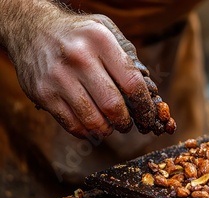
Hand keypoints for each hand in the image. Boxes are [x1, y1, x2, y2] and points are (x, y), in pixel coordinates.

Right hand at [4, 6, 166, 137]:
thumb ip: (127, 57)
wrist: (30, 28)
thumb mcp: (105, 31)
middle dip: (125, 122)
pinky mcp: (43, 93)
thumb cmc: (78, 35)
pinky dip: (86, 131)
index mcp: (100, 40)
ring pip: (93, 119)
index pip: (132, 83)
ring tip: (110, 126)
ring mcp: (58, 77)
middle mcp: (78, 57)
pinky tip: (91, 127)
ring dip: (106, 129)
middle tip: (127, 124)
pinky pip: (72, 124)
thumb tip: (149, 91)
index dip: (144, 106)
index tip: (147, 116)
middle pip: (113, 105)